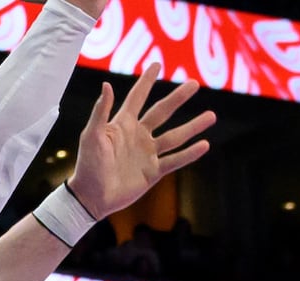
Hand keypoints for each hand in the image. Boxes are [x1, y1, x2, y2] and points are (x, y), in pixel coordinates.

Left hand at [63, 76, 215, 224]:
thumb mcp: (91, 136)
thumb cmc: (87, 165)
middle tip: (194, 84)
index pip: (137, 97)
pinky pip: (175, 160)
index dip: (146, 81)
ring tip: (212, 115)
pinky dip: (190, 154)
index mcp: (122, 124)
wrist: (91, 197)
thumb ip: (101, 111)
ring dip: (193, 126)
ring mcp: (147, 154)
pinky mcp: (153, 172)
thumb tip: (106, 84)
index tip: (156, 64)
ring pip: (175, 137)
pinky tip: (204, 145)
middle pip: (162, 112)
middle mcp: (138, 135)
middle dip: (178, 98)